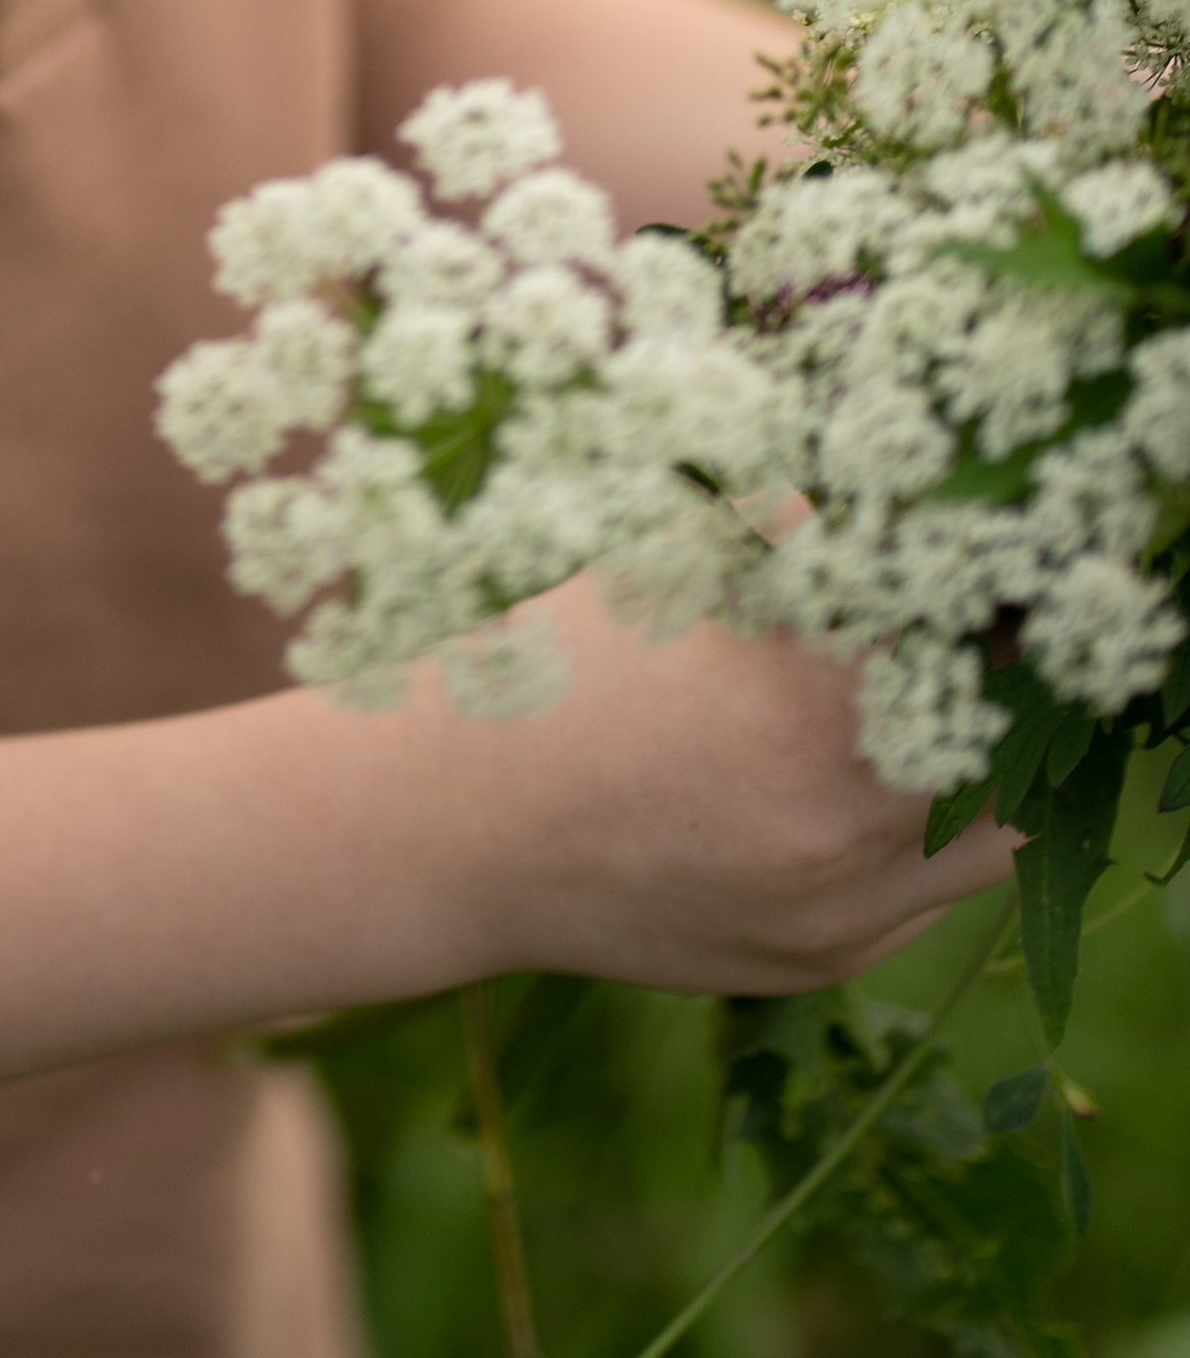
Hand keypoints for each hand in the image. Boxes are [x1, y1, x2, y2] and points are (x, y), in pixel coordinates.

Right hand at [449, 577, 1021, 996]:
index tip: (956, 559)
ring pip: (993, 827)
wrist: (454, 827)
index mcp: (808, 703)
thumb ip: (799, 535)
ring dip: (973, 759)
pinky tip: (849, 776)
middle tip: (951, 626)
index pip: (972, 627)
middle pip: (1008, 733)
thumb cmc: (554, 669)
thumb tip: (897, 502)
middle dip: (990, 672)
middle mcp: (845, 825)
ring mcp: (844, 911)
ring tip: (910, 702)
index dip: (972, 582)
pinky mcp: (825, 960)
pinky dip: (914, 828)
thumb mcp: (674, 569)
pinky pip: (926, 889)